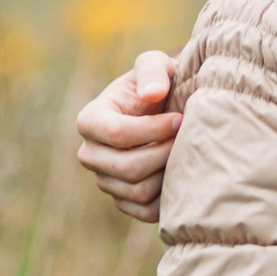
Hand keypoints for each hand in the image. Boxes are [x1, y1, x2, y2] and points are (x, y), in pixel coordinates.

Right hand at [74, 50, 181, 220]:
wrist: (165, 109)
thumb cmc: (159, 82)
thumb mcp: (155, 64)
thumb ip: (153, 71)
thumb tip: (152, 94)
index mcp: (90, 119)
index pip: (117, 134)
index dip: (153, 130)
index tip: (179, 119)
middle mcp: (90, 153)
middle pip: (128, 168)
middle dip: (164, 153)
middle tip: (186, 138)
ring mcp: (104, 179)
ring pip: (138, 191)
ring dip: (168, 173)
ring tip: (183, 152)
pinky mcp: (122, 199)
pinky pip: (145, 211)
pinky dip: (167, 197)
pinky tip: (180, 173)